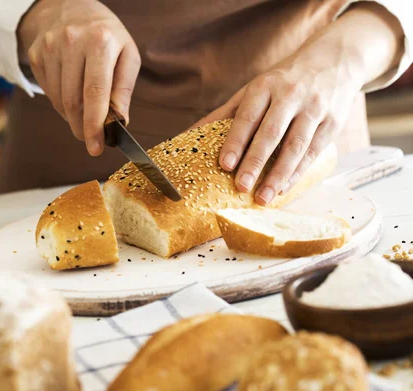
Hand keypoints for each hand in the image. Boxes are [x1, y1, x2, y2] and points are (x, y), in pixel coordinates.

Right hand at [18, 0, 140, 155]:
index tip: (97, 146)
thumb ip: (124, 88)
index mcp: (100, 41)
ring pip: (58, 100)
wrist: (70, 7)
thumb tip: (119, 121)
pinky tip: (71, 97)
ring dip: (72, 118)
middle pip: (73, 101)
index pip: (95, 92)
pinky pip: (48, 92)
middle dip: (82, 128)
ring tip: (83, 117)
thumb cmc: (106, 35)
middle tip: (91, 142)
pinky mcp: (36, 54)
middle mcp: (71, 41)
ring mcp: (49, 47)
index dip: (95, 124)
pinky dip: (61, 104)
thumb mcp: (127, 54)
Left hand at [192, 2, 403, 206]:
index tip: (224, 164)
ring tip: (264, 197)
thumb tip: (187, 135)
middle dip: (255, 162)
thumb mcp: (254, 89)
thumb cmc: (283, 82)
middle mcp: (291, 96)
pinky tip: (284, 188)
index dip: (236, 141)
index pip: (248, 116)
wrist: (335, 60)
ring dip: (279, 174)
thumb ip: (224, 113)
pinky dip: (298, 172)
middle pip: (271, 133)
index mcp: (265, 86)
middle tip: (242, 187)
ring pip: (296, 145)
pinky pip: (314, 151)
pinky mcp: (333, 123)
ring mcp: (314, 109)